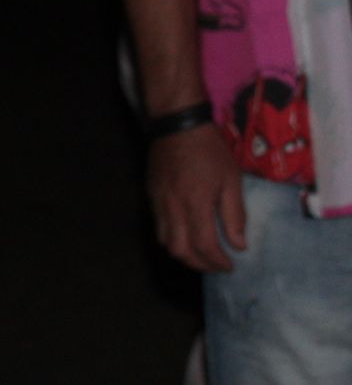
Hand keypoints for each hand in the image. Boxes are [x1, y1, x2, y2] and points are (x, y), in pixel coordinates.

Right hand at [147, 122, 245, 272]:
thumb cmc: (209, 151)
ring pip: (165, 242)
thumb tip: (238, 245)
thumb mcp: (231, 179)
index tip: (231, 265)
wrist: (177, 125)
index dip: (218, 262)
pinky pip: (158, 227)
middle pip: (180, 250)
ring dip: (184, 254)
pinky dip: (172, 239)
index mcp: (196, 204)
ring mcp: (159, 202)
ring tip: (201, 254)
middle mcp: (173, 208)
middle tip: (216, 265)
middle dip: (200, 264)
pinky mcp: (151, 196)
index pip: (204, 246)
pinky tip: (186, 234)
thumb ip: (234, 215)